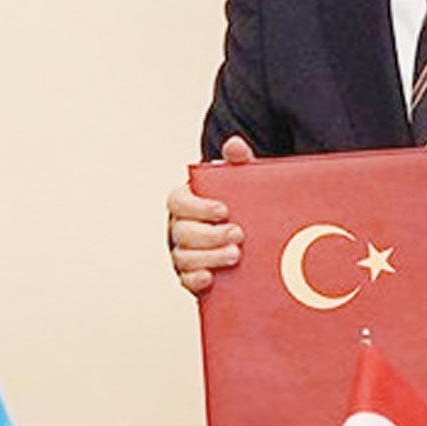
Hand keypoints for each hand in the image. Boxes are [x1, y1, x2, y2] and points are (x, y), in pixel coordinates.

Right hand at [168, 135, 255, 293]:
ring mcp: (183, 253)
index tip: (223, 209)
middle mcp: (179, 228)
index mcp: (185, 203)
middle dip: (210, 235)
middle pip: (182, 232)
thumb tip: (235, 145)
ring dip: (208, 257)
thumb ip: (236, 162)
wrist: (248, 235)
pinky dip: (195, 280)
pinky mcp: (191, 276)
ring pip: (183, 257)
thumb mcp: (239, 182)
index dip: (198, 207)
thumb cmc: (237, 204)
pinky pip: (185, 280)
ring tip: (235, 255)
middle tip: (239, 234)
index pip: (177, 202)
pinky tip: (210, 278)